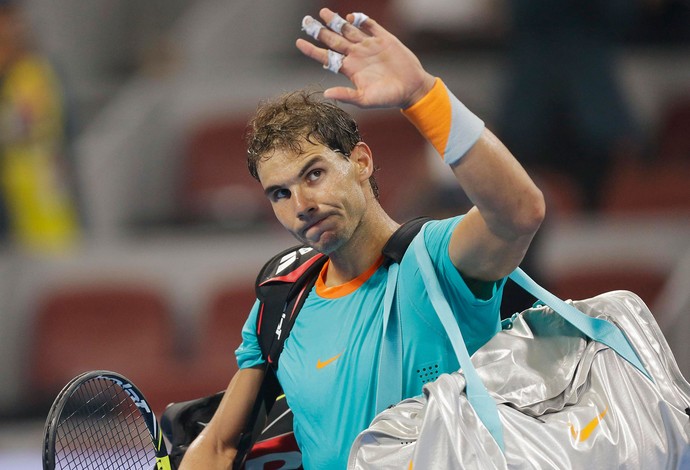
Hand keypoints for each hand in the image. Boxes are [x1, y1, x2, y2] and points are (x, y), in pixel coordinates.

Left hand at [296, 8, 435, 108]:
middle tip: (306, 21)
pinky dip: (360, 20)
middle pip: (333, 40)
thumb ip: (346, 95)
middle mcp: (356, 55)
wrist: (412, 89)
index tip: (298, 42)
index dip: (312, 50)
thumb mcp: (366, 100)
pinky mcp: (383, 39)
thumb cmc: (389, 98)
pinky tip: (351, 18)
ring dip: (336, 21)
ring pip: (348, 30)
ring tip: (323, 12)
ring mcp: (369, 46)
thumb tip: (326, 94)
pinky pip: (369, 25)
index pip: (326, 57)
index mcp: (350, 69)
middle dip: (319, 30)